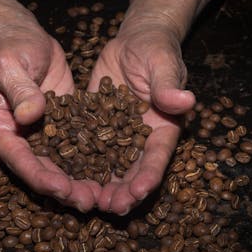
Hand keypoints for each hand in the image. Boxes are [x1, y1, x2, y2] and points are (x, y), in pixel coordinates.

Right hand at [0, 15, 100, 211]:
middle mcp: (16, 138)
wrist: (22, 36)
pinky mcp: (57, 127)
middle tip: (89, 202)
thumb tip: (29, 116)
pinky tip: (107, 174)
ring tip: (101, 197)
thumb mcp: (10, 64)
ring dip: (78, 183)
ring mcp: (37, 135)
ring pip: (58, 166)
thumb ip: (19, 89)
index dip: (40, 176)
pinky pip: (72, 150)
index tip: (62, 188)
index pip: (18, 159)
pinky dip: (87, 163)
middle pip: (39, 171)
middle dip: (63, 189)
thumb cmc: (11, 46)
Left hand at [88, 22, 194, 214]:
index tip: (139, 192)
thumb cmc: (155, 50)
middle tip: (110, 208)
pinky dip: (79, 165)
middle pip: (132, 172)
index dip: (148, 176)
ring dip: (100, 186)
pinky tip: (66, 178)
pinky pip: (86, 149)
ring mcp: (116, 136)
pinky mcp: (96, 128)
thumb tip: (185, 100)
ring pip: (108, 167)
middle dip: (122, 192)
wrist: (133, 44)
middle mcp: (139, 139)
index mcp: (162, 129)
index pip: (157, 158)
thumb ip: (168, 84)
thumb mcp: (162, 64)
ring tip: (88, 201)